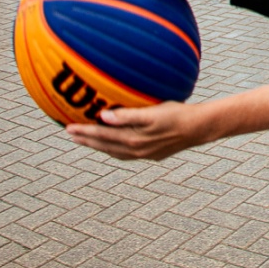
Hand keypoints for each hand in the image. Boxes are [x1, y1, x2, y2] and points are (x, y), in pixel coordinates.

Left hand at [65, 101, 215, 159]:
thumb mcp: (153, 112)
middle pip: (105, 146)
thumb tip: (104, 116)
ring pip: (114, 152)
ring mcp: (144, 154)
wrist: (200, 128)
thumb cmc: (178, 115)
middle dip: (87, 140)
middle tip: (71, 134)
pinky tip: (114, 145)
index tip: (68, 128)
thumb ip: (128, 115)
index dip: (85, 132)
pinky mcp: (152, 154)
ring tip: (87, 140)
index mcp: (134, 141)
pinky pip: (125, 153)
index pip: (103, 136)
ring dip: (99, 146)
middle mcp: (136, 151)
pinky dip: (114, 149)